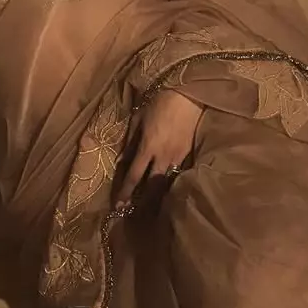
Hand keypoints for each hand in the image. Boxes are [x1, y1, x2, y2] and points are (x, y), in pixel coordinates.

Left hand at [115, 89, 201, 209]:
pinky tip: (166, 188)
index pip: (134, 175)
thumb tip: (120, 161)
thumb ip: (129, 142)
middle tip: (131, 211)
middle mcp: (163, 157)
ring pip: (166, 182)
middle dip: (141, 201)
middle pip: (151, 186)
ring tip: (147, 205)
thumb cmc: (159, 103)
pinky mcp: (190, 154)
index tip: (118, 204)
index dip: (125, 191)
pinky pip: (178, 174)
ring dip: (155, 194)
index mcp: (148, 147)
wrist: (188, 96)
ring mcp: (179, 157)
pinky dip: (170, 182)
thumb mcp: (139, 120)